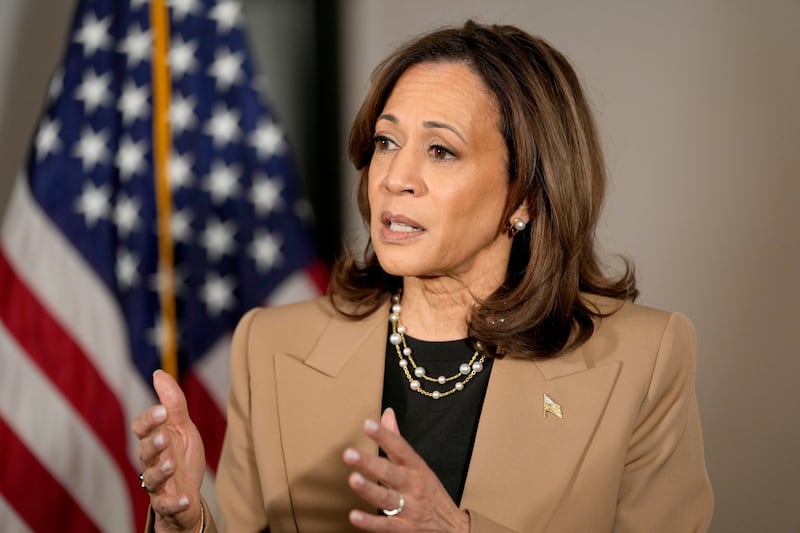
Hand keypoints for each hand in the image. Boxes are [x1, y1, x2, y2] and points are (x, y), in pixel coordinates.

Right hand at [131, 370, 205, 531]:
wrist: (188, 492)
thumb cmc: (181, 455)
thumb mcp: (182, 427)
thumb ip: (172, 403)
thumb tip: (158, 373)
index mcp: (153, 440)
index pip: (141, 428)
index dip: (149, 420)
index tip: (162, 411)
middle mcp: (151, 462)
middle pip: (144, 452)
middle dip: (153, 444)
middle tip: (164, 437)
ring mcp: (158, 484)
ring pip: (151, 478)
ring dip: (160, 471)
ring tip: (171, 464)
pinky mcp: (168, 504)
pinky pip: (167, 505)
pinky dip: (174, 503)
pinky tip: (185, 499)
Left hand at [343, 408, 469, 531]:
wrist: (453, 528)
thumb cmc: (431, 493)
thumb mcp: (418, 465)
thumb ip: (397, 440)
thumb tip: (387, 414)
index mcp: (416, 468)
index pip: (400, 448)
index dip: (384, 436)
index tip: (368, 425)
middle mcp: (412, 486)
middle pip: (390, 472)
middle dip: (370, 463)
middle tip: (350, 454)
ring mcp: (409, 508)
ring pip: (386, 498)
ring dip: (369, 489)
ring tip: (353, 480)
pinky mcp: (403, 529)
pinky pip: (384, 526)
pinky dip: (370, 522)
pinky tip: (354, 516)